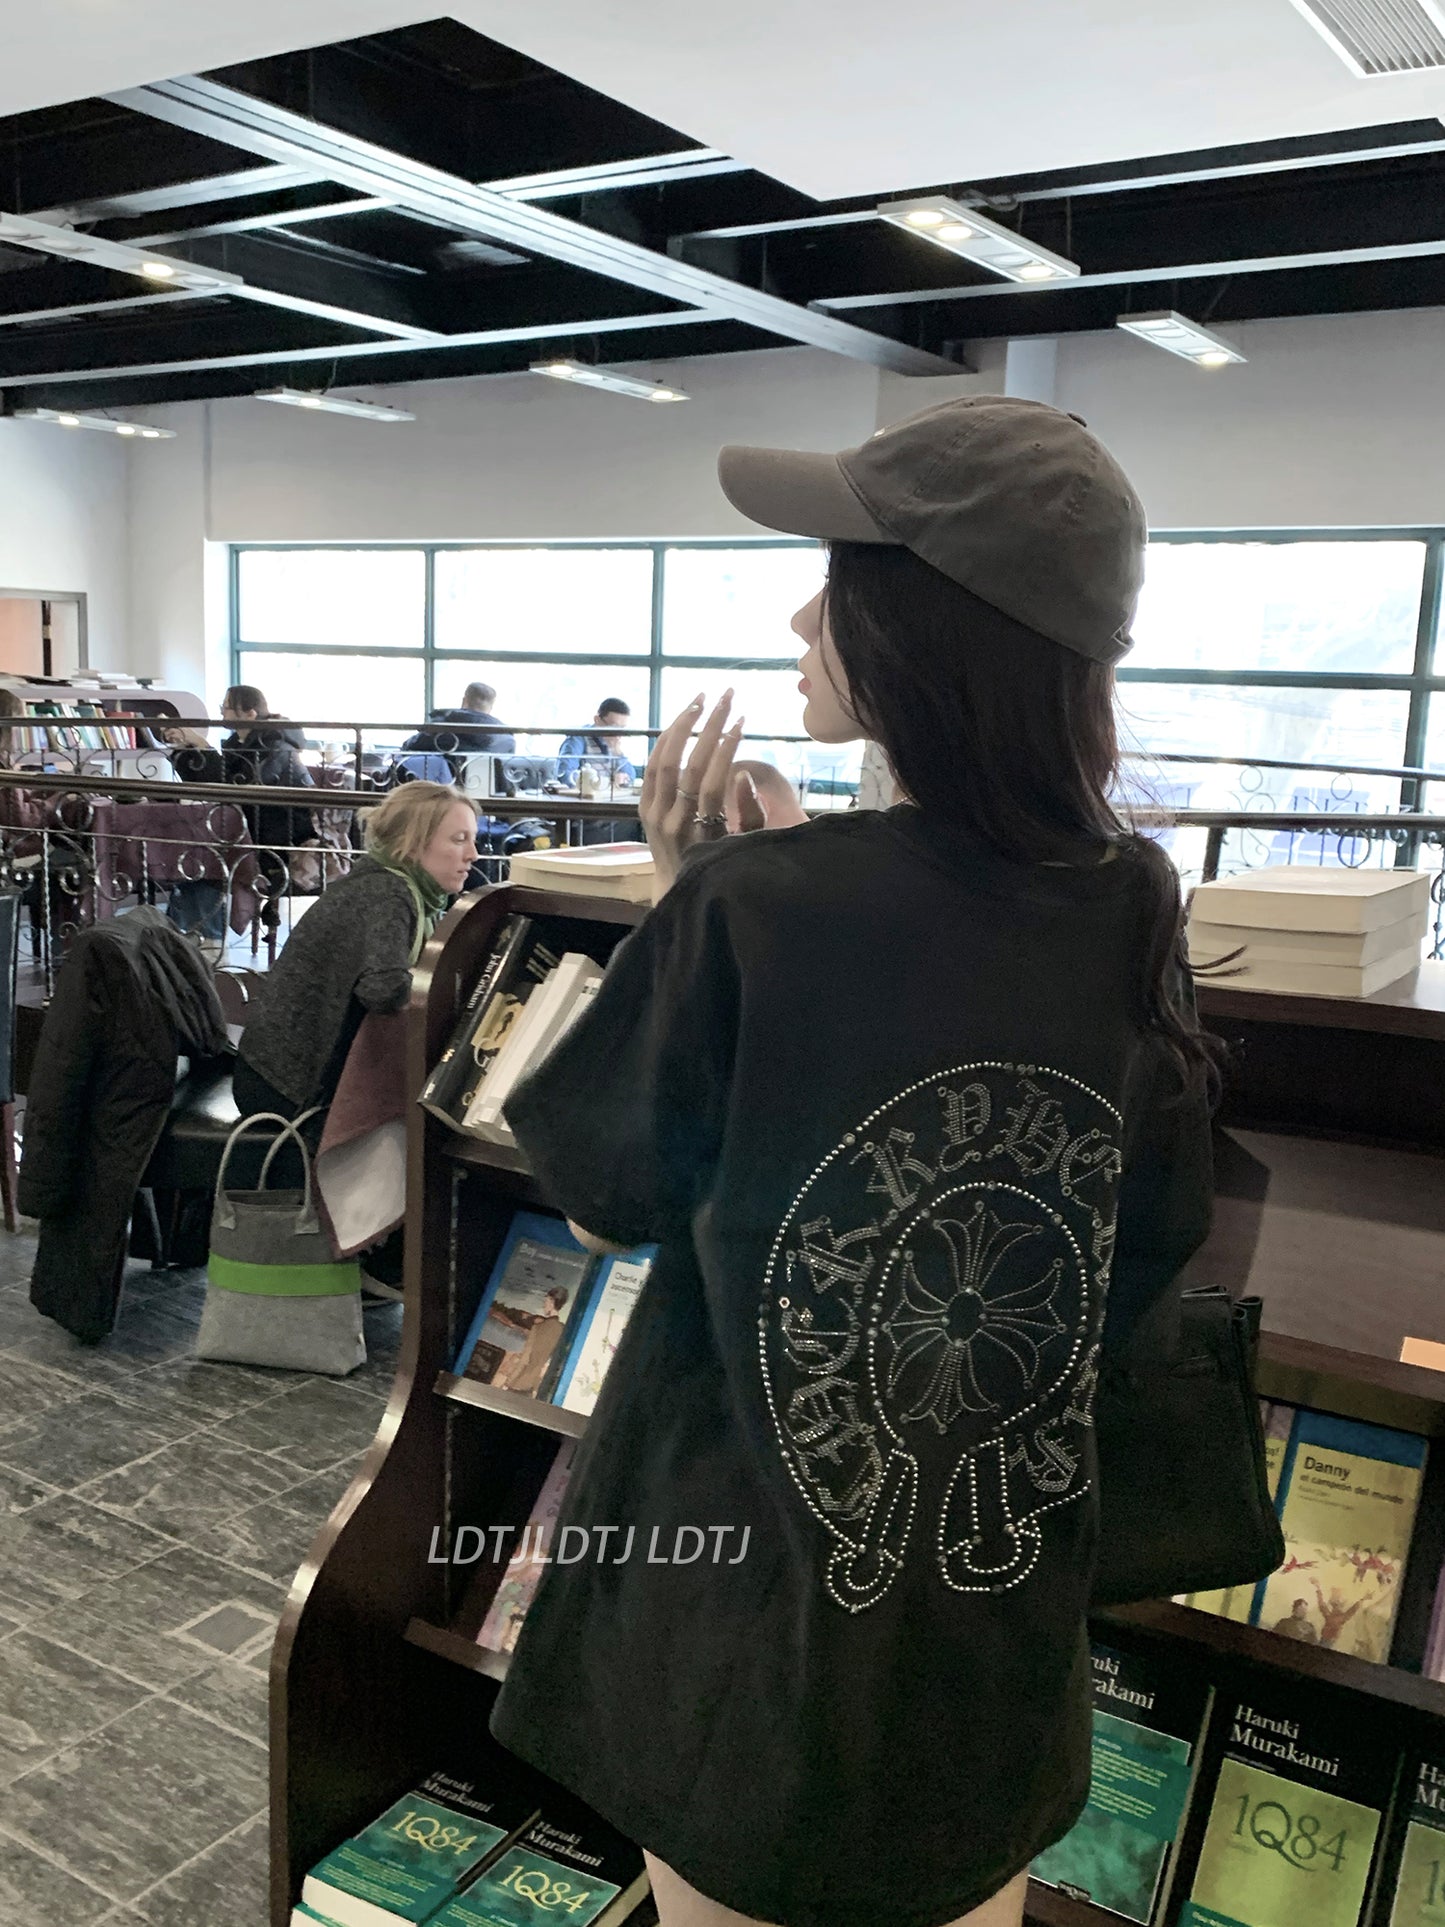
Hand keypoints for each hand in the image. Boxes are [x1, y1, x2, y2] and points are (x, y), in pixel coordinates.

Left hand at [640, 690, 744, 894]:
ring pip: (663, 760)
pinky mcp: (642, 808)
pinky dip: (664, 742)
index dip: (727, 748)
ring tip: (701, 700)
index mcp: (701, 832)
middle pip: (688, 764)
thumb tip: (742, 775)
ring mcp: (653, 814)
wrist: (676, 886)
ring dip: (682, 725)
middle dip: (708, 725)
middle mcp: (673, 821)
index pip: (712, 781)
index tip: (741, 721)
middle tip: (726, 696)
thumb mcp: (742, 847)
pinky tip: (680, 721)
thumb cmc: (719, 864)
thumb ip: (750, 816)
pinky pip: (651, 767)